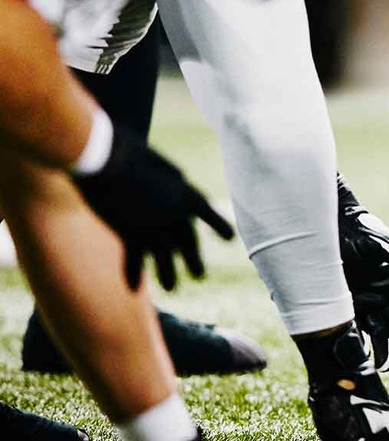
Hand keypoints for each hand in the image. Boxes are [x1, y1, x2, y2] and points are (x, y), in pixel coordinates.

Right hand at [71, 131, 234, 290]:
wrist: (105, 157)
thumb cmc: (127, 150)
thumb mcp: (157, 162)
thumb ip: (168, 178)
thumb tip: (176, 183)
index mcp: (185, 192)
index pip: (207, 213)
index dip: (218, 226)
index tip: (230, 239)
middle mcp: (175, 213)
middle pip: (187, 241)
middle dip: (193, 259)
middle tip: (199, 276)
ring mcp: (154, 224)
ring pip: (165, 256)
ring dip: (169, 274)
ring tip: (174, 288)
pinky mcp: (130, 232)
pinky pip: (134, 258)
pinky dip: (133, 273)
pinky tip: (135, 290)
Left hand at [339, 176, 388, 370]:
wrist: (323, 230)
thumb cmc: (354, 231)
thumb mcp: (375, 240)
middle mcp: (385, 293)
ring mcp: (367, 301)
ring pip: (382, 332)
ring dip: (387, 350)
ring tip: (387, 367)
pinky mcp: (347, 307)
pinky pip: (359, 330)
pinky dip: (365, 345)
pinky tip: (366, 360)